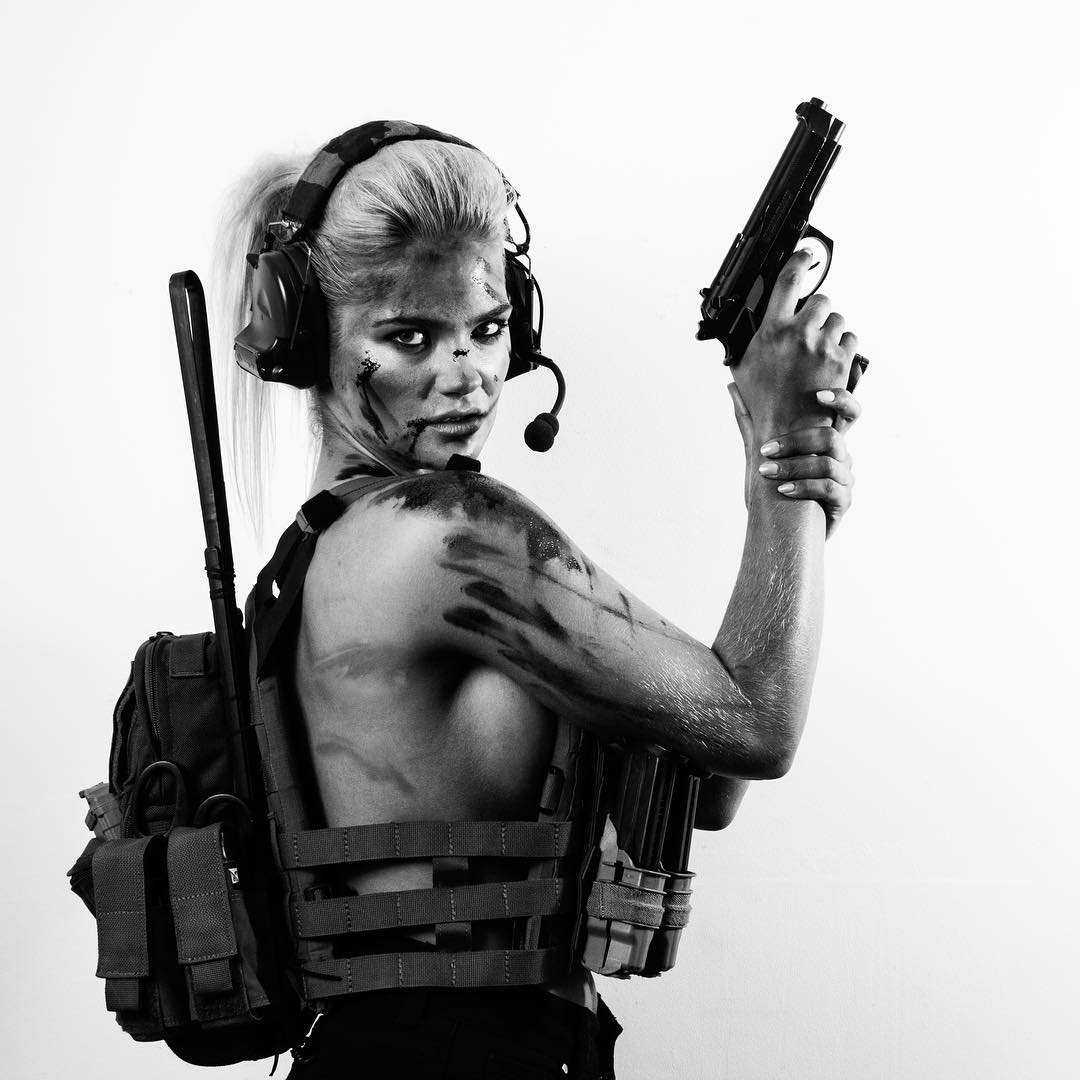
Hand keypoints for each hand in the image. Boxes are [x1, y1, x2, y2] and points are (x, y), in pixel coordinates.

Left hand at [727, 383, 859, 535]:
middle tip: (765, 450)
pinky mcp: (843, 501)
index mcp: (826, 439)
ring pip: (828, 463)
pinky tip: (783, 490)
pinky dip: (803, 487)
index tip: (818, 395)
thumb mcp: (760, 452)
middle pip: (831, 437)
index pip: (848, 411)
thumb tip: (731, 386)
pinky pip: (829, 488)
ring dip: (793, 467)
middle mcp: (841, 456)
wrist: (781, 529)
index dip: (841, 399)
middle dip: (796, 442)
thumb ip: (751, 421)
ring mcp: (845, 479)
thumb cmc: (774, 486)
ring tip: (766, 472)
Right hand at [731, 249, 859, 432]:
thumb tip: (736, 330)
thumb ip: (743, 344)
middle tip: (809, 328)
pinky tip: (831, 361)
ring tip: (819, 350)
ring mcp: (824, 346)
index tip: (804, 255)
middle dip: (817, 312)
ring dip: (831, 330)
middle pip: (821, 300)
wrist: (788, 432)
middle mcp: (799, 334)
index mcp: (772, 332)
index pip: (787, 282)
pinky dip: (844, 347)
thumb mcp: (742, 370)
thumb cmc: (764, 405)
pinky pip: (851, 339)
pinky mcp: (842, 360)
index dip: (798, 262)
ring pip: (838, 320)